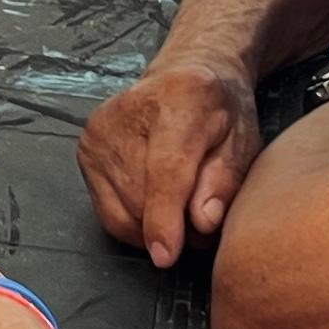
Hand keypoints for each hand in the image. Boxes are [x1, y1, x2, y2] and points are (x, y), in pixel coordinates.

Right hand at [78, 59, 261, 268]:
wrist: (187, 74)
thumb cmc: (219, 110)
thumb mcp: (243, 142)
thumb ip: (225, 183)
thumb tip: (202, 223)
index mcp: (180, 98)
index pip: (164, 168)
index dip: (164, 216)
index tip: (166, 254)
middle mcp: (128, 110)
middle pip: (142, 198)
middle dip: (175, 227)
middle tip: (202, 217)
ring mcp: (99, 131)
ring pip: (122, 213)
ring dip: (154, 228)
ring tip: (181, 209)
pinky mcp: (85, 149)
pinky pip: (109, 213)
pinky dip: (135, 222)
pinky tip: (155, 204)